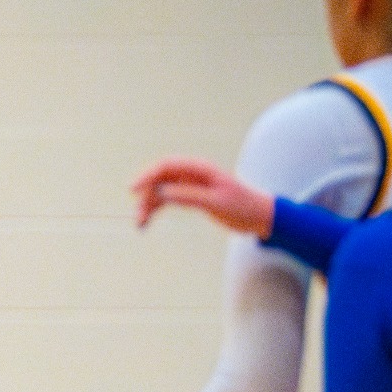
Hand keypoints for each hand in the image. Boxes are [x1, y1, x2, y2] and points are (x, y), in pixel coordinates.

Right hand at [132, 157, 275, 237]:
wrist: (259, 216)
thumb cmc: (242, 206)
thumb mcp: (215, 202)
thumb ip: (188, 195)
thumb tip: (161, 192)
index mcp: (200, 169)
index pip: (167, 166)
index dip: (147, 176)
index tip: (133, 190)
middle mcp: (192, 175)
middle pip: (159, 180)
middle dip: (145, 197)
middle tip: (137, 217)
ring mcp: (189, 186)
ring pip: (159, 193)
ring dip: (147, 207)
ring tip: (140, 225)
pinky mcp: (190, 197)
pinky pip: (166, 201)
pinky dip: (155, 210)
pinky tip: (147, 223)